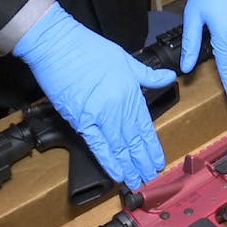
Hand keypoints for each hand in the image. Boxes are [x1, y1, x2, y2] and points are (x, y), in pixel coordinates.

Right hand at [13, 3, 176, 188]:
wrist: (58, 45)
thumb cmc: (88, 48)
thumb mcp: (126, 59)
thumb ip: (148, 74)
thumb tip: (169, 76)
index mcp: (131, 93)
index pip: (145, 127)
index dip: (152, 147)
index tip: (158, 161)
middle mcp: (119, 107)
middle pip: (134, 141)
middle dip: (142, 161)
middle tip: (150, 178)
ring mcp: (100, 116)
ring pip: (119, 147)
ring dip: (129, 166)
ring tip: (136, 181)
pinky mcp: (81, 120)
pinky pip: (98, 146)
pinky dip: (108, 161)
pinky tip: (117, 174)